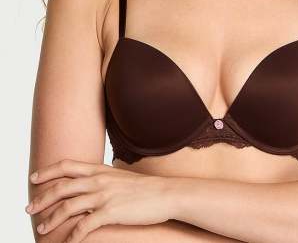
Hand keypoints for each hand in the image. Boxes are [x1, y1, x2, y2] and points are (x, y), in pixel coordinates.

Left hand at [25, 159, 172, 241]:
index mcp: (100, 169)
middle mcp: (98, 180)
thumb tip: (89, 186)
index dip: (48, 171)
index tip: (34, 177)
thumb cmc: (144, 188)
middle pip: (62, 187)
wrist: (165, 194)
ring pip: (68, 207)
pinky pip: (84, 226)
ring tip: (42, 230)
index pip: (67, 166)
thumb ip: (102, 179)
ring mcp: (104, 196)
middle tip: (29, 208)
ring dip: (51, 220)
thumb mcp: (119, 177)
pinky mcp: (110, 212)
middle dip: (42, 198)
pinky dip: (73, 237)